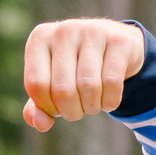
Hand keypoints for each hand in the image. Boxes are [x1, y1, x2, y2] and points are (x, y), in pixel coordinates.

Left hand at [20, 19, 145, 131]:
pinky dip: (110, 102)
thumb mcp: (51, 83)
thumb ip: (37, 107)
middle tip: (77, 111)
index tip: (57, 108)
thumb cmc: (75, 68)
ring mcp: (92, 31)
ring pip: (89, 87)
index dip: (47, 107)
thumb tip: (41, 124)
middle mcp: (64, 30)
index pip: (36, 85)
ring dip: (91, 108)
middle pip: (63, 90)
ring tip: (92, 105)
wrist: (113, 45)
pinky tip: (108, 101)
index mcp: (39, 38)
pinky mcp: (119, 40)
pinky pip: (111, 83)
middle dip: (71, 112)